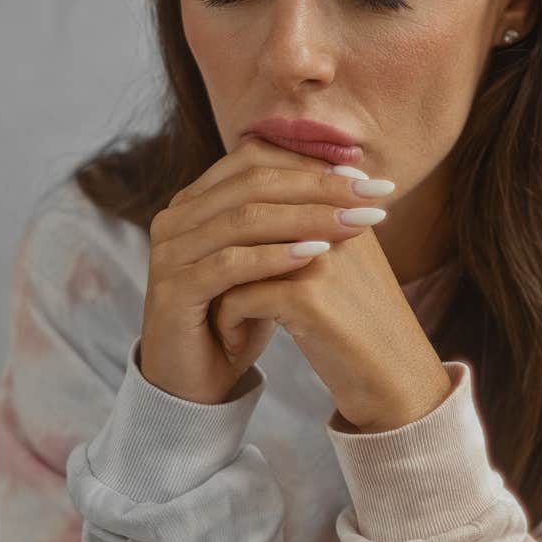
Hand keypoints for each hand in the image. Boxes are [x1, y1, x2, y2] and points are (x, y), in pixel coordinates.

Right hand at [139, 138, 396, 405]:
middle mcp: (176, 218)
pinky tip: (316, 255)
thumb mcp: (270, 261)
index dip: (311, 164)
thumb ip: (294, 218)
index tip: (366, 179)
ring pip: (244, 220)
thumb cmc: (239, 316)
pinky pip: (229, 265)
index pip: (255, 159)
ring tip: (356, 224)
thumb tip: (353, 176)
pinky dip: (274, 256)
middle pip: (253, 182)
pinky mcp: (172, 290)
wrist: (197, 383)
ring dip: (306, 218)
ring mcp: (169, 252)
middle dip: (319, 187)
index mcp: (196, 200)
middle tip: (372, 196)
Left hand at [206, 152, 452, 433]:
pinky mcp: (308, 299)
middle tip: (211, 280)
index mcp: (346, 207)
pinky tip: (235, 342)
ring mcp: (322, 259)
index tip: (228, 253)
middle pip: (250, 213)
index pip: (272, 179)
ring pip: (236, 254)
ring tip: (218, 310)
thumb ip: (314, 228)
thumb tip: (263, 201)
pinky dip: (229, 321)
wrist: (397, 380)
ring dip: (220, 286)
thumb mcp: (346, 265)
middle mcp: (335, 224)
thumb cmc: (366, 325)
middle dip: (222, 248)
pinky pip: (238, 297)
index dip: (237, 214)